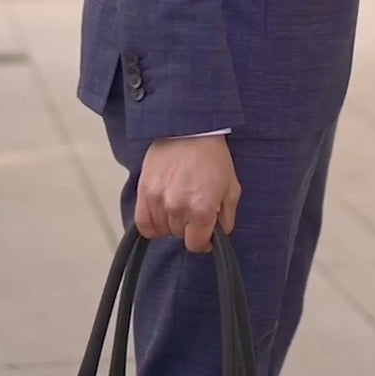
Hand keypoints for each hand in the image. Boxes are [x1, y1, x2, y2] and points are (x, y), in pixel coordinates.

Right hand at [134, 136, 240, 252]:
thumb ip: (227, 217)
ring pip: (162, 230)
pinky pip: (143, 223)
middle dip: (190, 228)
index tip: (205, 238)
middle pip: (180, 236)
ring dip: (172, 224)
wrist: (189, 130)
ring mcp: (158, 201)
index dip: (203, 243)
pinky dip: (152, 224)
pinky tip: (161, 215)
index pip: (196, 244)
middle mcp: (178, 208)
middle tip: (195, 211)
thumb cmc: (212, 157)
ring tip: (179, 207)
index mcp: (202, 210)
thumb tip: (218, 235)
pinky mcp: (144, 192)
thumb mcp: (231, 188)